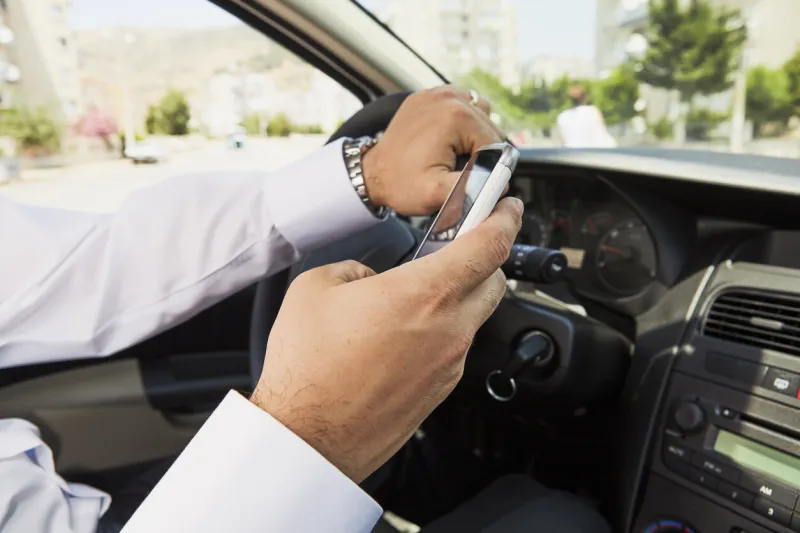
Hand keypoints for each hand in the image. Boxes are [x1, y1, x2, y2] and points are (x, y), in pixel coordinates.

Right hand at [251, 197, 522, 481]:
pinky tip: (403, 336)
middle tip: (460, 248)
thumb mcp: (316, 288)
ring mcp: (448, 365)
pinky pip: (454, 349)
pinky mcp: (440, 392)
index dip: (506, 218)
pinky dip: (441, 333)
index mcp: (424, 293)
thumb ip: (354, 268)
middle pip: (495, 281)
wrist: (308, 435)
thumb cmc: (308, 367)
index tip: (507, 207)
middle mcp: (448, 329)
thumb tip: (369, 278)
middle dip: (485, 258)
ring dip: (458, 299)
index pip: (491, 245)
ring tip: (416, 297)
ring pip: (475, 317)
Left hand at [362, 86, 503, 215]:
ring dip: (474, 136)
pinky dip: (462, 123)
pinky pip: (462, 106)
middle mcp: (449, 97)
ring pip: (481, 115)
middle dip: (481, 152)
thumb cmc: (401, 184)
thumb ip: (474, 187)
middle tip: (458, 170)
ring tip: (454, 156)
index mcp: (456, 117)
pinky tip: (448, 141)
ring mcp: (438, 93)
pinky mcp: (430, 96)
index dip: (489, 169)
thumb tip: (501, 182)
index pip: (496, 145)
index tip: (470, 181)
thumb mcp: (438, 194)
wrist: (372, 174)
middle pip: (491, 128)